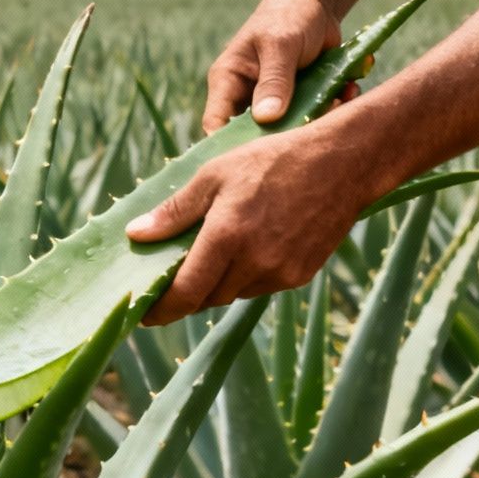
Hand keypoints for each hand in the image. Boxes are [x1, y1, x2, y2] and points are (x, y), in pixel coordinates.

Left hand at [125, 125, 375, 324]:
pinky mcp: (301, 275)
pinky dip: (246, 275)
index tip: (144, 317)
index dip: (162, 310)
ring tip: (214, 251)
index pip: (185, 293)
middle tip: (173, 275)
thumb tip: (136, 235)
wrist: (342, 163)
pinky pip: (261, 286)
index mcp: (226, 238)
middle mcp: (254, 263)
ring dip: (218, 282)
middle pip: (208, 297)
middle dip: (188, 291)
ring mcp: (280, 273)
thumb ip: (174, 212)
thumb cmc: (273, 160)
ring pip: (234, 293)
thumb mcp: (214, 175)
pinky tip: (248, 247)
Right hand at [203, 0, 345, 133]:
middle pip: (255, 135)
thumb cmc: (288, 16)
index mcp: (228, 81)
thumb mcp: (280, 46)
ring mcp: (275, 100)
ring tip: (338, 100)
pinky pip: (314, 116)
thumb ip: (274, 82)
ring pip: (290, 129)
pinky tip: (348, 91)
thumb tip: (266, 119)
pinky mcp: (300, 100)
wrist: (317, 2)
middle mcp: (247, 96)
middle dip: (285, 137)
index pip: (216, 123)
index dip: (228, 146)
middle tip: (312, 129)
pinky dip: (333, 108)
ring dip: (317, 120)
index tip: (255, 158)